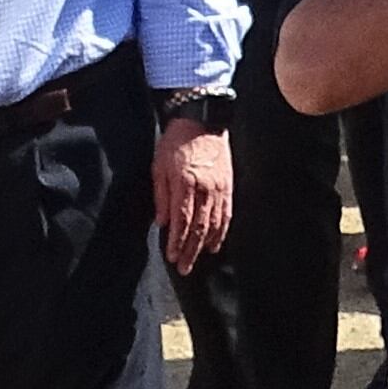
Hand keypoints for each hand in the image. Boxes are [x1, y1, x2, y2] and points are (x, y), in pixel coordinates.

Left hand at [155, 116, 235, 271]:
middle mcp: (205, 189)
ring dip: (206, 245)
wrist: (202, 120)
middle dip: (190, 250)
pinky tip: (216, 243)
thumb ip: (160, 196)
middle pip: (199, 228)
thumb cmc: (175, 142)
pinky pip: (226, 213)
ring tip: (198, 260)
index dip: (177, 242)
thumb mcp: (158, 166)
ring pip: (214, 224)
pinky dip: (221, 231)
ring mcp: (219, 188)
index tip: (171, 257)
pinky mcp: (228, 185)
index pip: (182, 221)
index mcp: (185, 183)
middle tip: (184, 268)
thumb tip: (161, 223)